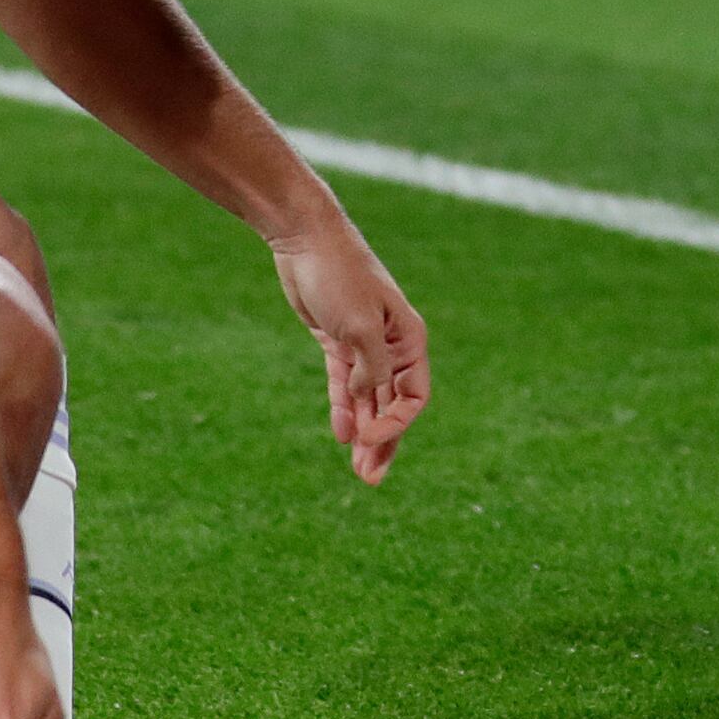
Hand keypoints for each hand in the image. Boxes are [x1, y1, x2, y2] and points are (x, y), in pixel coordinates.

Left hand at [272, 210, 428, 482]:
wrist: (305, 238)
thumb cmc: (339, 275)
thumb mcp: (358, 325)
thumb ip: (368, 368)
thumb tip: (365, 402)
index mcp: (408, 339)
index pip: (413, 396)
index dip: (396, 424)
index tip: (368, 441)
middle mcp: (391, 346)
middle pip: (393, 405)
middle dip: (384, 442)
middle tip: (370, 479)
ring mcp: (363, 345)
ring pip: (368, 400)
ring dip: (364, 433)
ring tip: (358, 470)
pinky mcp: (337, 341)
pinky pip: (344, 385)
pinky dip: (344, 409)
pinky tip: (341, 434)